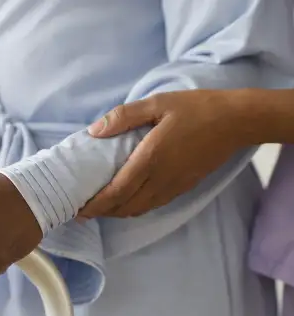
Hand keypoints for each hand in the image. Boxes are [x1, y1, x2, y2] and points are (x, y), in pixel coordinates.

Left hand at [78, 89, 249, 218]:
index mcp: (150, 159)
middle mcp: (160, 179)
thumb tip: (94, 131)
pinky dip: (134, 208)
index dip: (96, 205)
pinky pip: (153, 205)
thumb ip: (123, 117)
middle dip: (101, 212)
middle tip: (82, 210)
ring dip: (117, 212)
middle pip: (124, 207)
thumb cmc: (196, 109)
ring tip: (100, 207)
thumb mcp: (157, 103)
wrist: (237, 121)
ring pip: (139, 209)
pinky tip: (126, 200)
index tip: (78, 209)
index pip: (116, 192)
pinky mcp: (183, 187)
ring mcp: (173, 186)